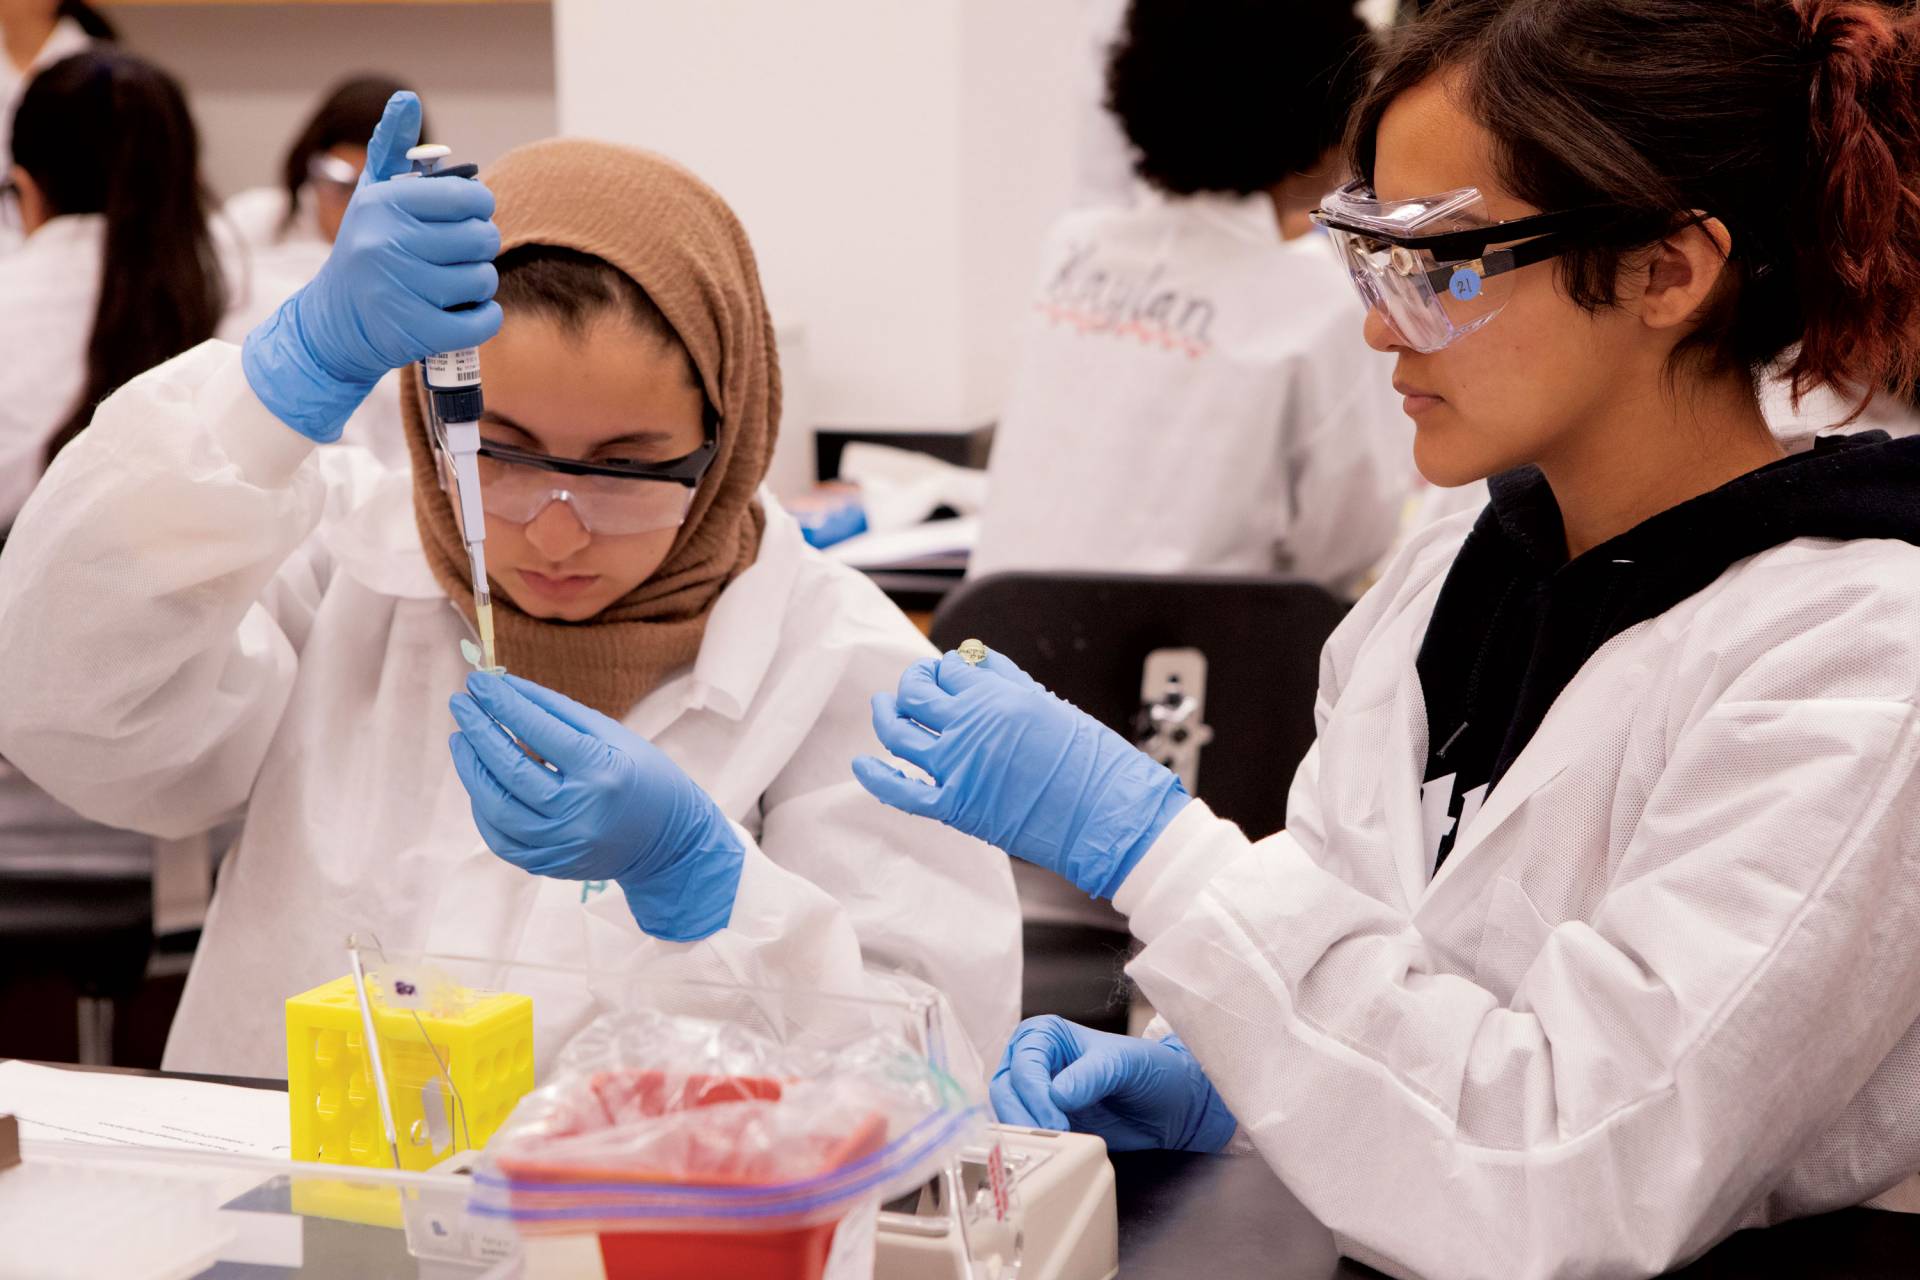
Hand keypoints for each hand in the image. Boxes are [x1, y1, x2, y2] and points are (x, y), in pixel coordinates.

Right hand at [242, 90, 501, 440]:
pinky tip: (463, 311)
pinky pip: (483, 320)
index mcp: (386, 205)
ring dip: (477, 283)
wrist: (333, 322)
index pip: (470, 197)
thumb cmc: (364, 249)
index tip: (464, 217)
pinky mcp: (418, 332)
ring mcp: (403, 290)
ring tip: (451, 282)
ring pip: (484, 280)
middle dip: (477, 247)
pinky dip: (483, 317)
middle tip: (456, 253)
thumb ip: (392, 147)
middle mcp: (390, 244)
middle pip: (483, 239)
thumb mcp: (372, 194)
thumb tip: (407, 98)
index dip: (478, 208)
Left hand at [447, 672, 742, 941]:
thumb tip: (505, 687)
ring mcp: (561, 845)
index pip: (540, 731)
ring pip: (496, 807)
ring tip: (461, 739)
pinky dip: (483, 805)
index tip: (479, 681)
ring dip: (471, 769)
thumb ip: (557, 712)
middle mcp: (579, 813)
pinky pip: (500, 837)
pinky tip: (480, 779)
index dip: (504, 704)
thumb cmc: (643, 777)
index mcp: (602, 773)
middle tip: (460, 704)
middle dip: (479, 731)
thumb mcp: (613, 736)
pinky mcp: (548, 864)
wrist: (668, 843)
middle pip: (511, 770)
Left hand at [852, 650, 1187, 899]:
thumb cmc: (1090, 762)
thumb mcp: (1050, 704)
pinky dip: (876, 777)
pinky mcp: (955, 806)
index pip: (950, 669)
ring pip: (898, 732)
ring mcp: (958, 767)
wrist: (1107, 816)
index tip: (947, 676)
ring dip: (885, 715)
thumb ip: (1007, 679)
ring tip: (883, 708)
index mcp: (998, 696)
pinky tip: (862, 765)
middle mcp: (971, 726)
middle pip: (916, 693)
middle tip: (915, 688)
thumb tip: (973, 658)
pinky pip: (901, 791)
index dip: (944, 670)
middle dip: (911, 684)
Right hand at [991, 1017, 1234, 1152]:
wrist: (1172, 1106)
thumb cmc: (1150, 1070)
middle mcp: (1034, 1061)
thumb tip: (1058, 1095)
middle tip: (1049, 1139)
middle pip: (1006, 1088)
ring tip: (1053, 1147)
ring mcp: (1037, 1094)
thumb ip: (1093, 1075)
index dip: (1034, 1093)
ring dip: (1023, 1133)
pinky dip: (1029, 1145)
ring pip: (1007, 1114)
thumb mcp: (1125, 1064)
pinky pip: (1022, 1134)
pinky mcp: (1044, 1122)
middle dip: (1022, 1116)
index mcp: (1046, 1035)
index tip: (1055, 1120)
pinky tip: (1049, 1153)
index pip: (1024, 1063)